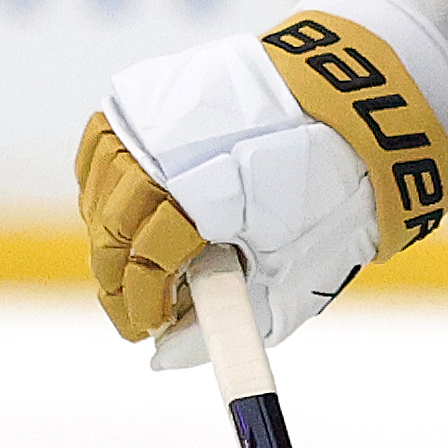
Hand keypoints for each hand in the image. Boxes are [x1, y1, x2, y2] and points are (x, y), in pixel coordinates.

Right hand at [79, 6, 447, 352]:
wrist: (350, 110)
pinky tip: (124, 207)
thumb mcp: (288, 280)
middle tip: (135, 310)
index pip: (145, 263)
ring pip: (98, 189)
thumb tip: (162, 357)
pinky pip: (101, 146)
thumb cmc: (326, 199)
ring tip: (134, 262)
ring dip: (107, 234)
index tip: (148, 329)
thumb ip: (222, 325)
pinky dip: (103, 184)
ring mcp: (154, 115)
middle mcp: (171, 150)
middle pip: (111, 228)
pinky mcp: (151, 91)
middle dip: (116, 280)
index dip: (139, 306)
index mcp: (209, 196)